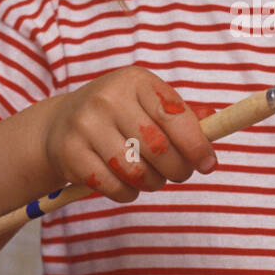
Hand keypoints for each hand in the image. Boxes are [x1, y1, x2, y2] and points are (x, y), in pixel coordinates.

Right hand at [43, 67, 217, 201]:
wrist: (60, 125)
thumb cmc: (118, 115)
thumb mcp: (147, 103)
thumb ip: (182, 114)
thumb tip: (215, 121)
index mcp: (135, 81)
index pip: (173, 114)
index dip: (196, 144)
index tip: (208, 164)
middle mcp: (108, 99)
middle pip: (158, 148)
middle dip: (177, 169)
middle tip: (178, 173)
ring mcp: (85, 125)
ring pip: (137, 172)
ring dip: (153, 183)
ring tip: (152, 178)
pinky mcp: (70, 154)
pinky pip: (114, 187)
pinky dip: (128, 193)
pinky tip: (127, 184)